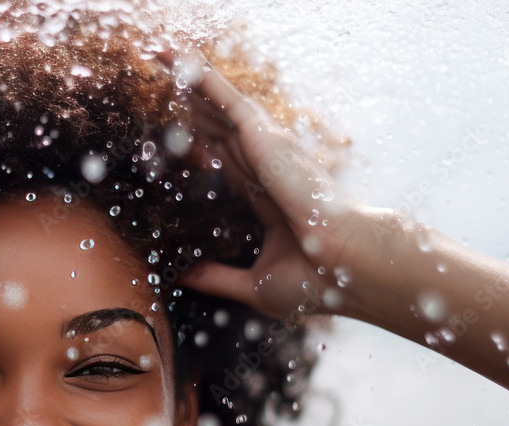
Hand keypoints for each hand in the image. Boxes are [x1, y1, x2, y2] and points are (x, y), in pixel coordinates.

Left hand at [169, 51, 404, 321]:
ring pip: (219, 107)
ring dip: (192, 83)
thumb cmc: (317, 282)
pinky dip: (201, 77)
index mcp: (266, 200)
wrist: (345, 269)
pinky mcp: (263, 137)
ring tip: (163, 58)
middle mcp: (266, 168)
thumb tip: (183, 275)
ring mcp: (266, 150)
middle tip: (166, 82)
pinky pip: (225, 98)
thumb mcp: (253, 283)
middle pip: (220, 130)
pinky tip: (176, 60)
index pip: (228, 165)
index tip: (183, 135)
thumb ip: (216, 276)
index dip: (205, 146)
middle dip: (194, 108)